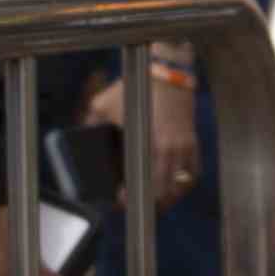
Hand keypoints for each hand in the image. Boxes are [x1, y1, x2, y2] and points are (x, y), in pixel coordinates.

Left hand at [78, 66, 205, 208]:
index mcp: (149, 142)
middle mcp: (171, 148)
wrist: (167, 70)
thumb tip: (81, 136)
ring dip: (168, 197)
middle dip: (149, 203)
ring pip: (180, 187)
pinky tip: (173, 187)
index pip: (143, 183)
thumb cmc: (135, 86)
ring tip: (155, 202)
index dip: (131, 197)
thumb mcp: (104, 103)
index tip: (121, 200)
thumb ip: (91, 121)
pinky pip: (192, 174)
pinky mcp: (193, 143)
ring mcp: (184, 147)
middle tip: (135, 204)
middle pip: (164, 192)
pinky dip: (183, 183)